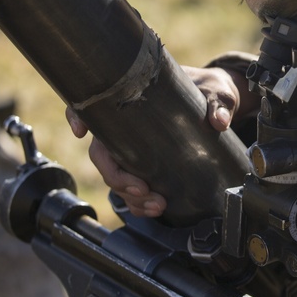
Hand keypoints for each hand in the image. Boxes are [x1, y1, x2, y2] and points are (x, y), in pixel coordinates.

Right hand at [64, 64, 254, 217]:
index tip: (80, 131)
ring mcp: (133, 147)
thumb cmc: (210, 89)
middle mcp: (125, 126)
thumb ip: (219, 103)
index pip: (93, 105)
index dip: (77, 116)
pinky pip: (131, 188)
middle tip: (142, 189)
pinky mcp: (146, 164)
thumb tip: (218, 120)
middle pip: (101, 154)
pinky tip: (156, 208)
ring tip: (157, 204)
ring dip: (129, 196)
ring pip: (114, 175)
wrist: (219, 103)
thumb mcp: (216, 91)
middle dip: (117, 177)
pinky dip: (139, 202)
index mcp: (133, 100)